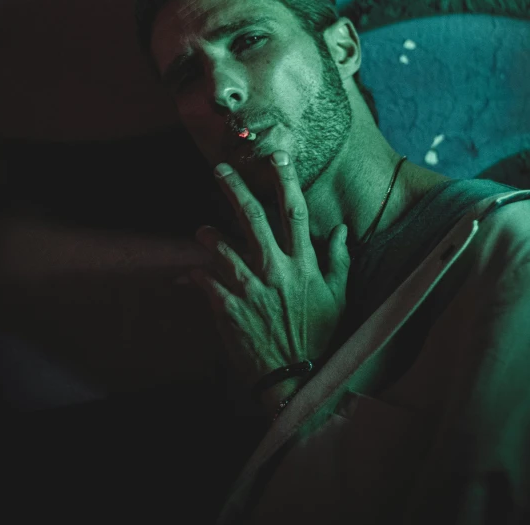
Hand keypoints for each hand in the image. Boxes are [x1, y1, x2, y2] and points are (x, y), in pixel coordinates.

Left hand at [191, 150, 350, 403]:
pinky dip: (199, 275)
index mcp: (304, 264)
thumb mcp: (339, 297)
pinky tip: (193, 273)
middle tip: (220, 169)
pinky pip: (207, 282)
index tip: (276, 157)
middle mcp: (276, 270)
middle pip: (253, 217)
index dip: (285, 180)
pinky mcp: (229, 309)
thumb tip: (343, 229)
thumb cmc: (322, 336)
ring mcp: (250, 289)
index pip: (295, 211)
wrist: (297, 379)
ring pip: (223, 247)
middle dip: (234, 188)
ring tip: (202, 231)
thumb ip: (340, 260)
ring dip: (210, 235)